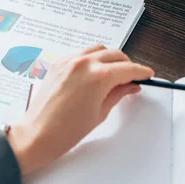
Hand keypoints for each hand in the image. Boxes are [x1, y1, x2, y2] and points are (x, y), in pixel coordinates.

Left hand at [7, 45, 153, 175]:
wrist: (37, 134)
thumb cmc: (65, 130)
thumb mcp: (100, 112)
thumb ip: (119, 94)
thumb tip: (130, 86)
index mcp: (97, 76)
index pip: (127, 68)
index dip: (140, 71)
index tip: (147, 74)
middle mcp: (84, 63)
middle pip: (115, 54)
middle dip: (127, 64)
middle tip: (132, 76)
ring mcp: (70, 60)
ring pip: (99, 49)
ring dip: (110, 57)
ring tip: (114, 73)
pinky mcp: (60, 61)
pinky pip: (82, 52)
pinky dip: (93, 58)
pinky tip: (95, 71)